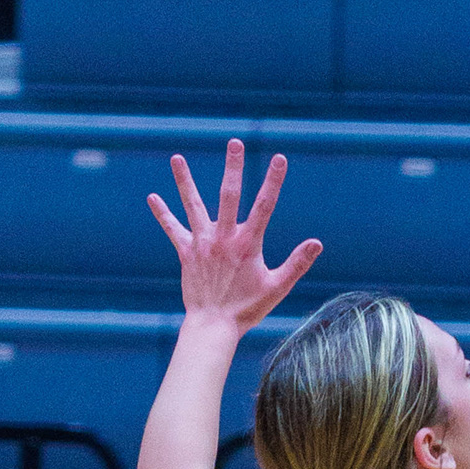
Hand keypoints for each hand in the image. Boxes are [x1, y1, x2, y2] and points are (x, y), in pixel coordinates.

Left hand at [146, 137, 323, 331]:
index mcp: (247, 244)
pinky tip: (152, 197)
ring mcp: (202, 243)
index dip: (273, 181)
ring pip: (193, 205)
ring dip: (185, 180)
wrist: (213, 326)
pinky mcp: (186, 253)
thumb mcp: (277, 287)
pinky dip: (163, 213)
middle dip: (233, 167)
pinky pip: (172, 229)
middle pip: (229, 195)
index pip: (265, 206)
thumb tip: (317, 243)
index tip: (280, 158)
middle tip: (234, 142)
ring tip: (176, 158)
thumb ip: (296, 263)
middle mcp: (223, 238)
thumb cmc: (247, 308)